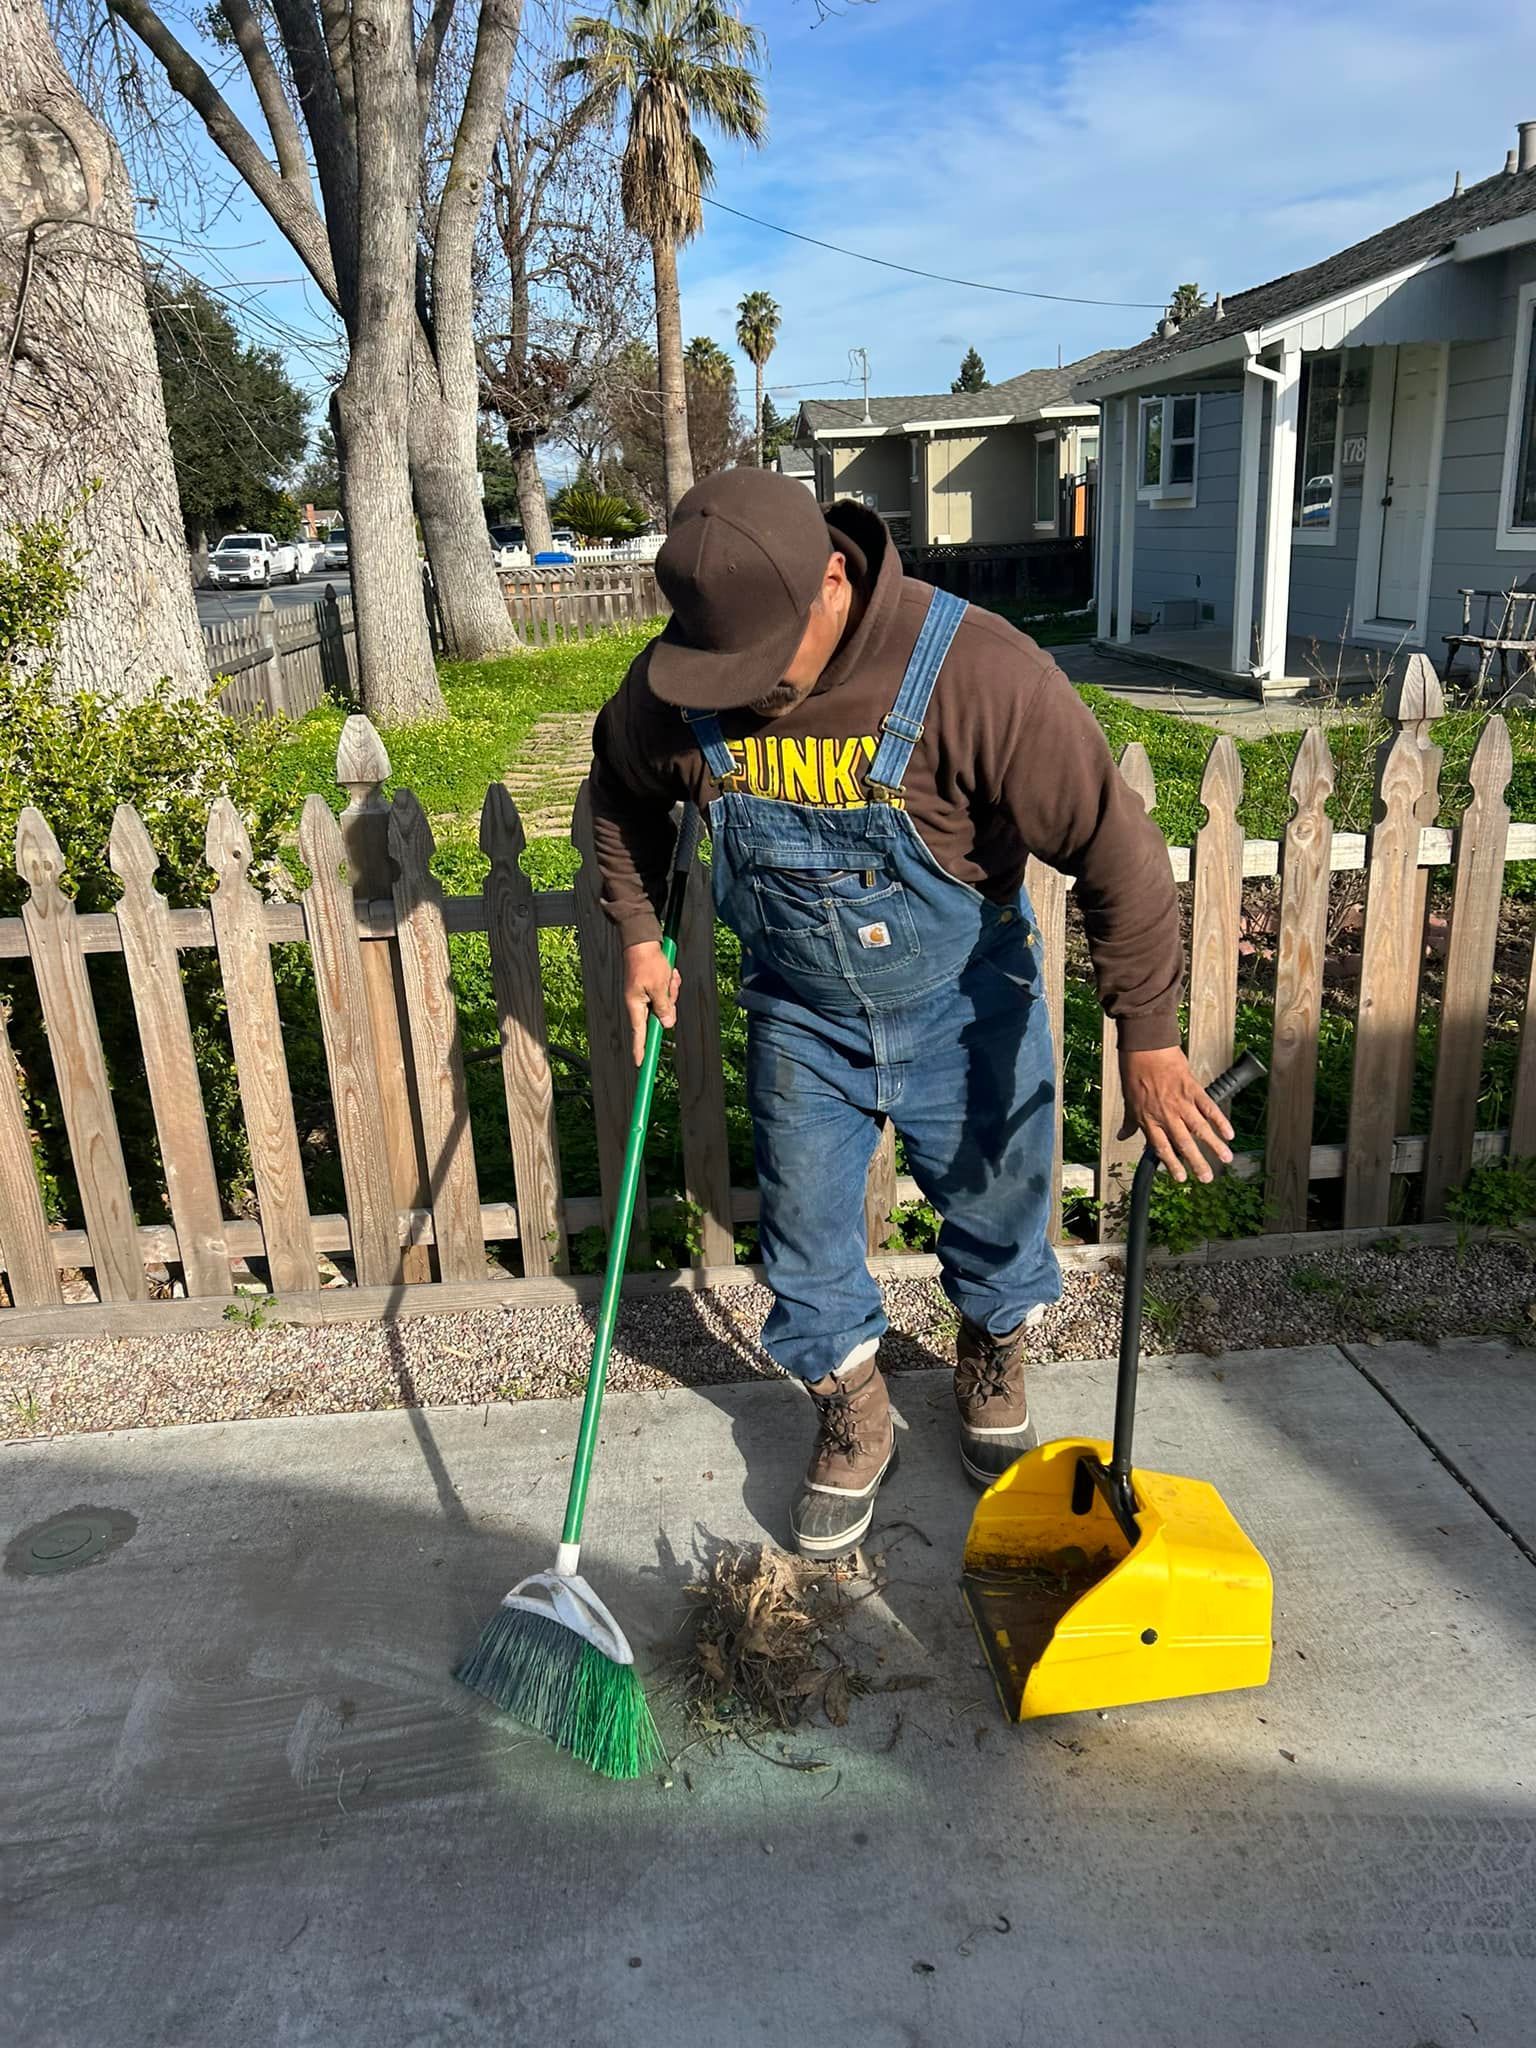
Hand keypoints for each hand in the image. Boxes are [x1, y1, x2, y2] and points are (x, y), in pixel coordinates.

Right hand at [623, 939, 680, 1065]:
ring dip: (671, 990)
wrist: (642, 940)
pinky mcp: (650, 986)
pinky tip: (669, 972)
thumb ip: (664, 1008)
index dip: (641, 1050)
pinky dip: (670, 983)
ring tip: (669, 975)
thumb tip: (667, 1025)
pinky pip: (665, 991)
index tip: (641, 1064)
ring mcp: (645, 994)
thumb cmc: (648, 962)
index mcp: (636, 1005)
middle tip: (670, 987)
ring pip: (665, 1003)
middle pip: (659, 1016)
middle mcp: (639, 1002)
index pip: (640, 1034)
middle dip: (670, 1003)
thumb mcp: (660, 987)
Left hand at [1119, 1046, 1234, 1184]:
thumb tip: (1122, 1136)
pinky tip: (1229, 1133)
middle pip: (1183, 1144)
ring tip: (1226, 1159)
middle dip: (1197, 1163)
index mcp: (1149, 1120)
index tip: (1181, 1178)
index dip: (1172, 1164)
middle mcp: (1166, 1115)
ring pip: (1200, 1129)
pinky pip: (1209, 1108)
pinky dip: (1220, 1121)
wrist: (1145, 1049)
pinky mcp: (1193, 1089)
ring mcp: (1181, 1103)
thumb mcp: (1128, 1102)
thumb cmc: (1134, 1073)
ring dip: (1214, 1146)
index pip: (1161, 1148)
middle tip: (1207, 1178)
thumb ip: (1130, 1123)